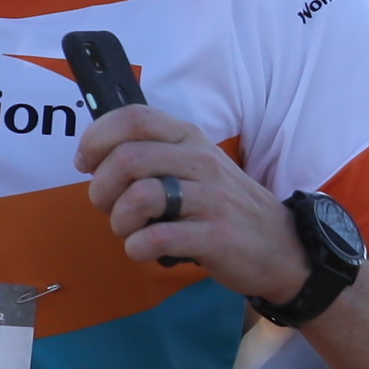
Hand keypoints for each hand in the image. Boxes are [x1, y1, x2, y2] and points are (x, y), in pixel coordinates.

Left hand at [79, 105, 297, 299]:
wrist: (282, 246)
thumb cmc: (223, 207)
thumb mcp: (195, 166)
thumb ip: (153, 156)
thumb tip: (96, 159)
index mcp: (190, 138)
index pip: (134, 118)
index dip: (97, 138)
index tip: (86, 163)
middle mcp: (200, 161)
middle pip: (127, 159)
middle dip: (101, 188)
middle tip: (107, 207)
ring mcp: (210, 199)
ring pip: (140, 197)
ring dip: (119, 221)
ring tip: (129, 231)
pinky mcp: (215, 236)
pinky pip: (157, 238)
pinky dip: (137, 248)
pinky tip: (145, 250)